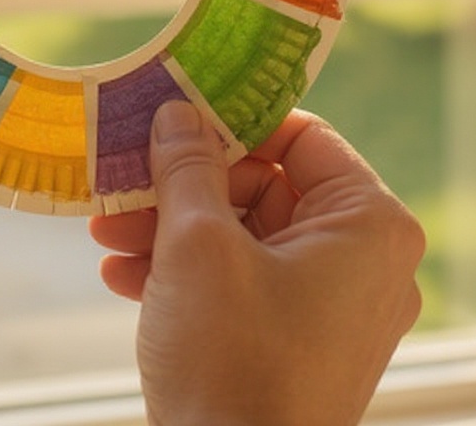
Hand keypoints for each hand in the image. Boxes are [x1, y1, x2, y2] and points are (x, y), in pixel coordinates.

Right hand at [89, 103, 424, 425]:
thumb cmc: (233, 362)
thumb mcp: (198, 245)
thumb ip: (187, 165)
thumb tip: (177, 113)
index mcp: (367, 227)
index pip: (302, 136)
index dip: (234, 119)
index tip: (176, 112)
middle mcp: (360, 262)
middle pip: (263, 185)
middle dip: (184, 184)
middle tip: (126, 179)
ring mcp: (328, 306)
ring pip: (242, 234)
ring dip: (170, 227)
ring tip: (109, 231)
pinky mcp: (294, 341)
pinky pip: (239, 279)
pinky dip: (184, 271)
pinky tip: (123, 275)